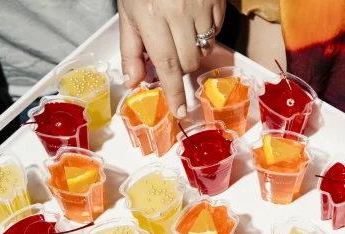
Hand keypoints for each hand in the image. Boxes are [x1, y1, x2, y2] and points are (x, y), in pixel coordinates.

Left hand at [118, 0, 226, 117]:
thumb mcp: (128, 12)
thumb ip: (131, 49)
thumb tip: (134, 81)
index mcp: (151, 16)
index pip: (166, 65)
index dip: (173, 92)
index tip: (179, 111)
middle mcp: (178, 13)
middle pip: (187, 62)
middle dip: (179, 66)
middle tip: (169, 51)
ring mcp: (201, 7)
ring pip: (203, 50)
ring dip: (192, 50)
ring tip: (180, 32)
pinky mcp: (216, 2)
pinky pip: (216, 32)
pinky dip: (205, 34)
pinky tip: (193, 20)